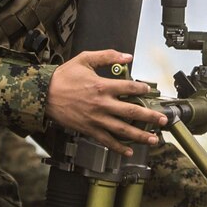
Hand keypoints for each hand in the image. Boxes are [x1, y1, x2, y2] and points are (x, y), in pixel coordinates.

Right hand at [46, 50, 166, 155]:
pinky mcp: (89, 129)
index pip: (129, 87)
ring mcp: (96, 119)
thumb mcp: (84, 59)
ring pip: (122, 129)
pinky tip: (129, 151)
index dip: (142, 88)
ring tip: (153, 139)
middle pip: (131, 111)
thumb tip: (127, 56)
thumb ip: (107, 56)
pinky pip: (106, 140)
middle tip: (163, 120)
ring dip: (140, 135)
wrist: (44, 94)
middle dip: (150, 116)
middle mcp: (102, 104)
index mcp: (102, 86)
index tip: (149, 90)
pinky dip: (118, 147)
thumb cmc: (63, 77)